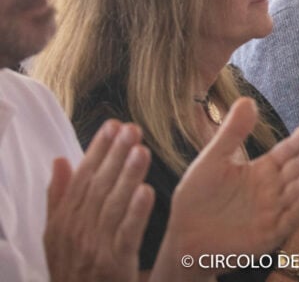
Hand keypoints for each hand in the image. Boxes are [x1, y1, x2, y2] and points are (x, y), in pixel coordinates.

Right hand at [44, 121, 153, 281]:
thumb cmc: (72, 268)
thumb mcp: (57, 236)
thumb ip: (58, 197)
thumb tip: (61, 159)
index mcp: (64, 221)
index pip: (81, 178)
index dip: (97, 150)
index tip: (112, 125)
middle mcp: (77, 232)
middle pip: (98, 187)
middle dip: (115, 155)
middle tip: (132, 129)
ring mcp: (95, 249)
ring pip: (113, 206)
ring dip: (127, 177)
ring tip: (141, 150)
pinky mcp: (114, 265)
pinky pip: (127, 236)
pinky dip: (136, 213)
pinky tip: (148, 191)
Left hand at [162, 98, 298, 260]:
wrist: (183, 237)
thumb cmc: (197, 197)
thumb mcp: (214, 158)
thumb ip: (232, 132)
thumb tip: (247, 99)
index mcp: (265, 168)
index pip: (291, 148)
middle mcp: (275, 188)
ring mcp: (274, 211)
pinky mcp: (269, 234)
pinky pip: (289, 219)